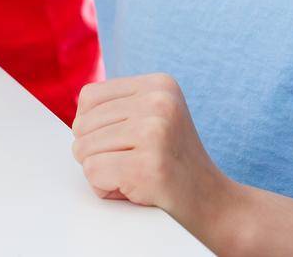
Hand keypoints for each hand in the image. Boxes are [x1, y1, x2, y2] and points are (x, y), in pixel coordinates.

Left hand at [70, 74, 237, 227]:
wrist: (217, 207)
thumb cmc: (174, 167)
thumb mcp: (152, 120)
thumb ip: (117, 109)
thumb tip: (74, 116)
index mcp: (159, 84)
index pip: (88, 97)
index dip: (94, 128)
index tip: (127, 143)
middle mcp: (159, 101)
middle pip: (82, 124)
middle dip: (97, 153)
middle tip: (135, 165)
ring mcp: (155, 132)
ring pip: (84, 149)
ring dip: (102, 173)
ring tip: (137, 177)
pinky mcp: (149, 165)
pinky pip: (93, 172)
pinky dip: (105, 189)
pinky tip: (136, 190)